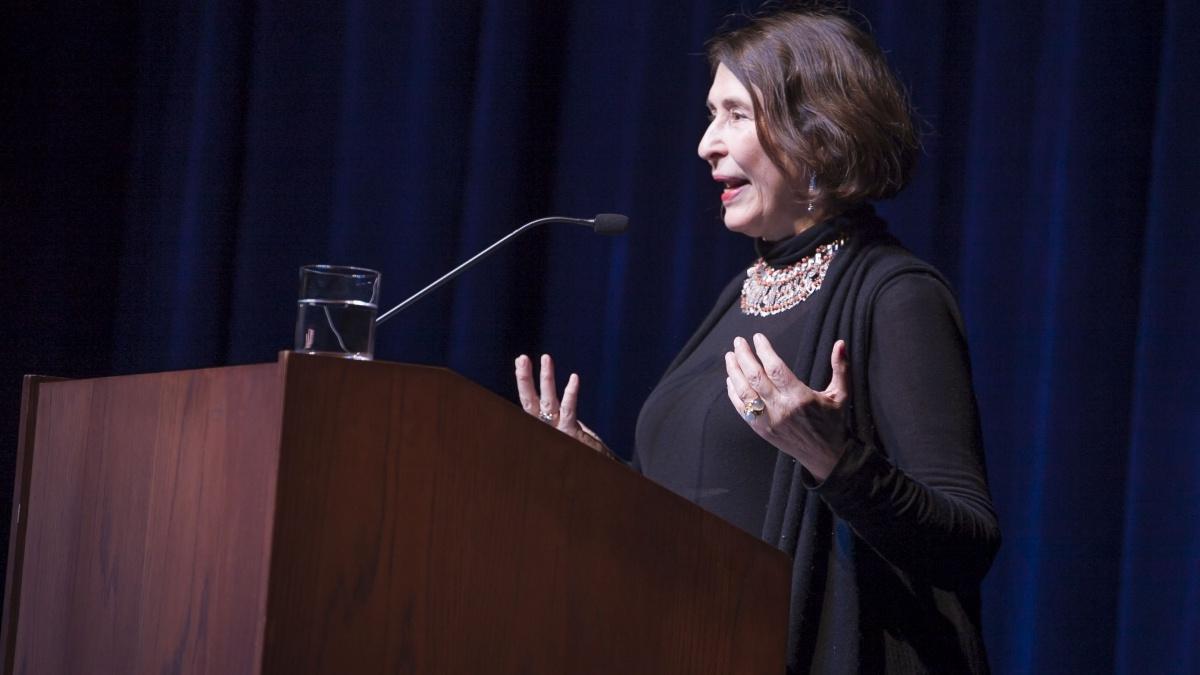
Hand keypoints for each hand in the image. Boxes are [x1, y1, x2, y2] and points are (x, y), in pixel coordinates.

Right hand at [514, 354, 612, 457]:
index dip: (524, 382)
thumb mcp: (573, 432)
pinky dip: (571, 394)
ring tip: (546, 358)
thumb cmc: (587, 453)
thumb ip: (566, 418)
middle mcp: (546, 428)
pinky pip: (569, 411)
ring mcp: (557, 431)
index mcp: (545, 426)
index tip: (521, 362)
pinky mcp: (571, 434)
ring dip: (546, 378)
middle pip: (530, 401)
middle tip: (521, 358)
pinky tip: (574, 378)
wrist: (600, 472)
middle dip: (525, 378)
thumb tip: (564, 400)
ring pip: (547, 402)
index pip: (530, 402)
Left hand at [724, 334, 849, 480]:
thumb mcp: (841, 395)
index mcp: (800, 397)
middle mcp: (781, 408)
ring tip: (729, 356)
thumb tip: (840, 342)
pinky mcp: (761, 430)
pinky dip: (733, 393)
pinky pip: (741, 409)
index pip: (775, 368)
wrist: (826, 458)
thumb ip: (841, 368)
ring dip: (734, 372)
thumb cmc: (833, 423)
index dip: (764, 351)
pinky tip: (730, 379)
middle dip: (744, 356)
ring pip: (744, 392)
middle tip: (738, 341)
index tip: (758, 337)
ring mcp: (768, 420)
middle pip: (755, 377)